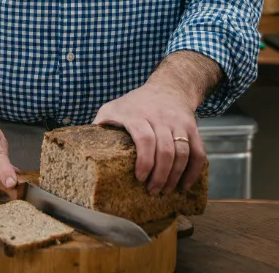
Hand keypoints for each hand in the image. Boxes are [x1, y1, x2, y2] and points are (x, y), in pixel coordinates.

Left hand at [93, 81, 206, 195]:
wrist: (168, 87)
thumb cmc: (135, 103)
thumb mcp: (112, 107)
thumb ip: (100, 125)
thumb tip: (80, 150)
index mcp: (137, 114)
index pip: (144, 138)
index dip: (145, 160)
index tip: (140, 178)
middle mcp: (160, 117)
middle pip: (165, 149)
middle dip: (160, 175)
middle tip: (153, 191)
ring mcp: (178, 122)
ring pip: (183, 152)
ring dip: (176, 176)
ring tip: (166, 190)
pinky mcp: (192, 128)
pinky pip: (199, 152)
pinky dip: (194, 171)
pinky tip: (185, 185)